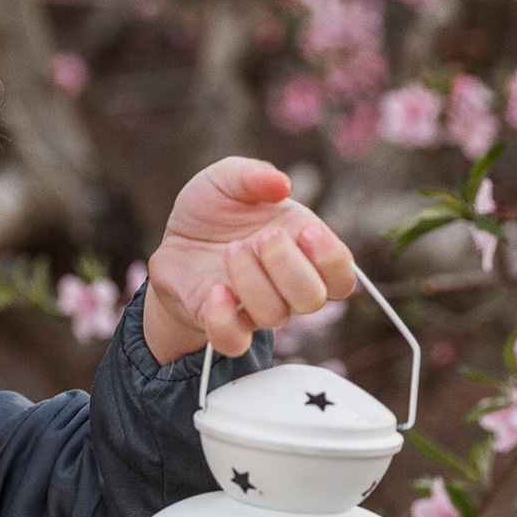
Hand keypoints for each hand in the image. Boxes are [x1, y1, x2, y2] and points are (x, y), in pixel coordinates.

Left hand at [141, 157, 357, 361]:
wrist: (174, 240)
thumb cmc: (213, 209)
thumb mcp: (226, 178)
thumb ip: (253, 175)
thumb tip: (281, 185)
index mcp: (302, 250)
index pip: (341, 276)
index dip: (333, 260)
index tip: (307, 231)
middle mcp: (286, 285)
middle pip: (312, 299)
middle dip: (290, 267)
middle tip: (267, 236)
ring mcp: (254, 307)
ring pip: (274, 315)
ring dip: (254, 281)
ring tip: (231, 249)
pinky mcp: (221, 322)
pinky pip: (234, 342)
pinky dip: (226, 321)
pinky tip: (215, 291)